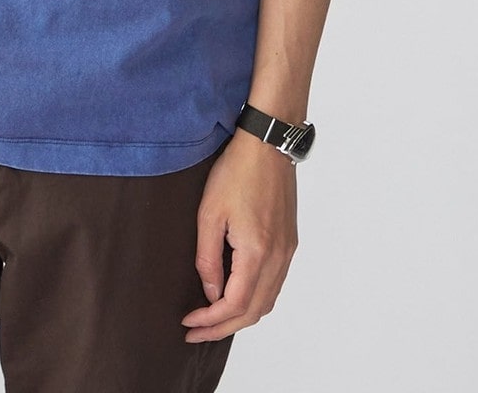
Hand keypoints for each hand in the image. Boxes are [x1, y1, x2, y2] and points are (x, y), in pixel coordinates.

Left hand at [181, 130, 298, 341]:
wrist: (267, 145)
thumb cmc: (236, 172)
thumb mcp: (209, 213)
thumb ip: (208, 258)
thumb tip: (210, 293)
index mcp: (257, 251)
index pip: (235, 304)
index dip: (210, 320)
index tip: (188, 322)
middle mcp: (278, 257)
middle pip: (255, 311)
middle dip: (224, 327)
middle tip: (197, 332)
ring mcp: (287, 251)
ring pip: (267, 301)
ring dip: (241, 316)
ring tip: (213, 320)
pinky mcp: (289, 243)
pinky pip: (274, 284)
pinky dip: (255, 299)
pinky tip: (235, 296)